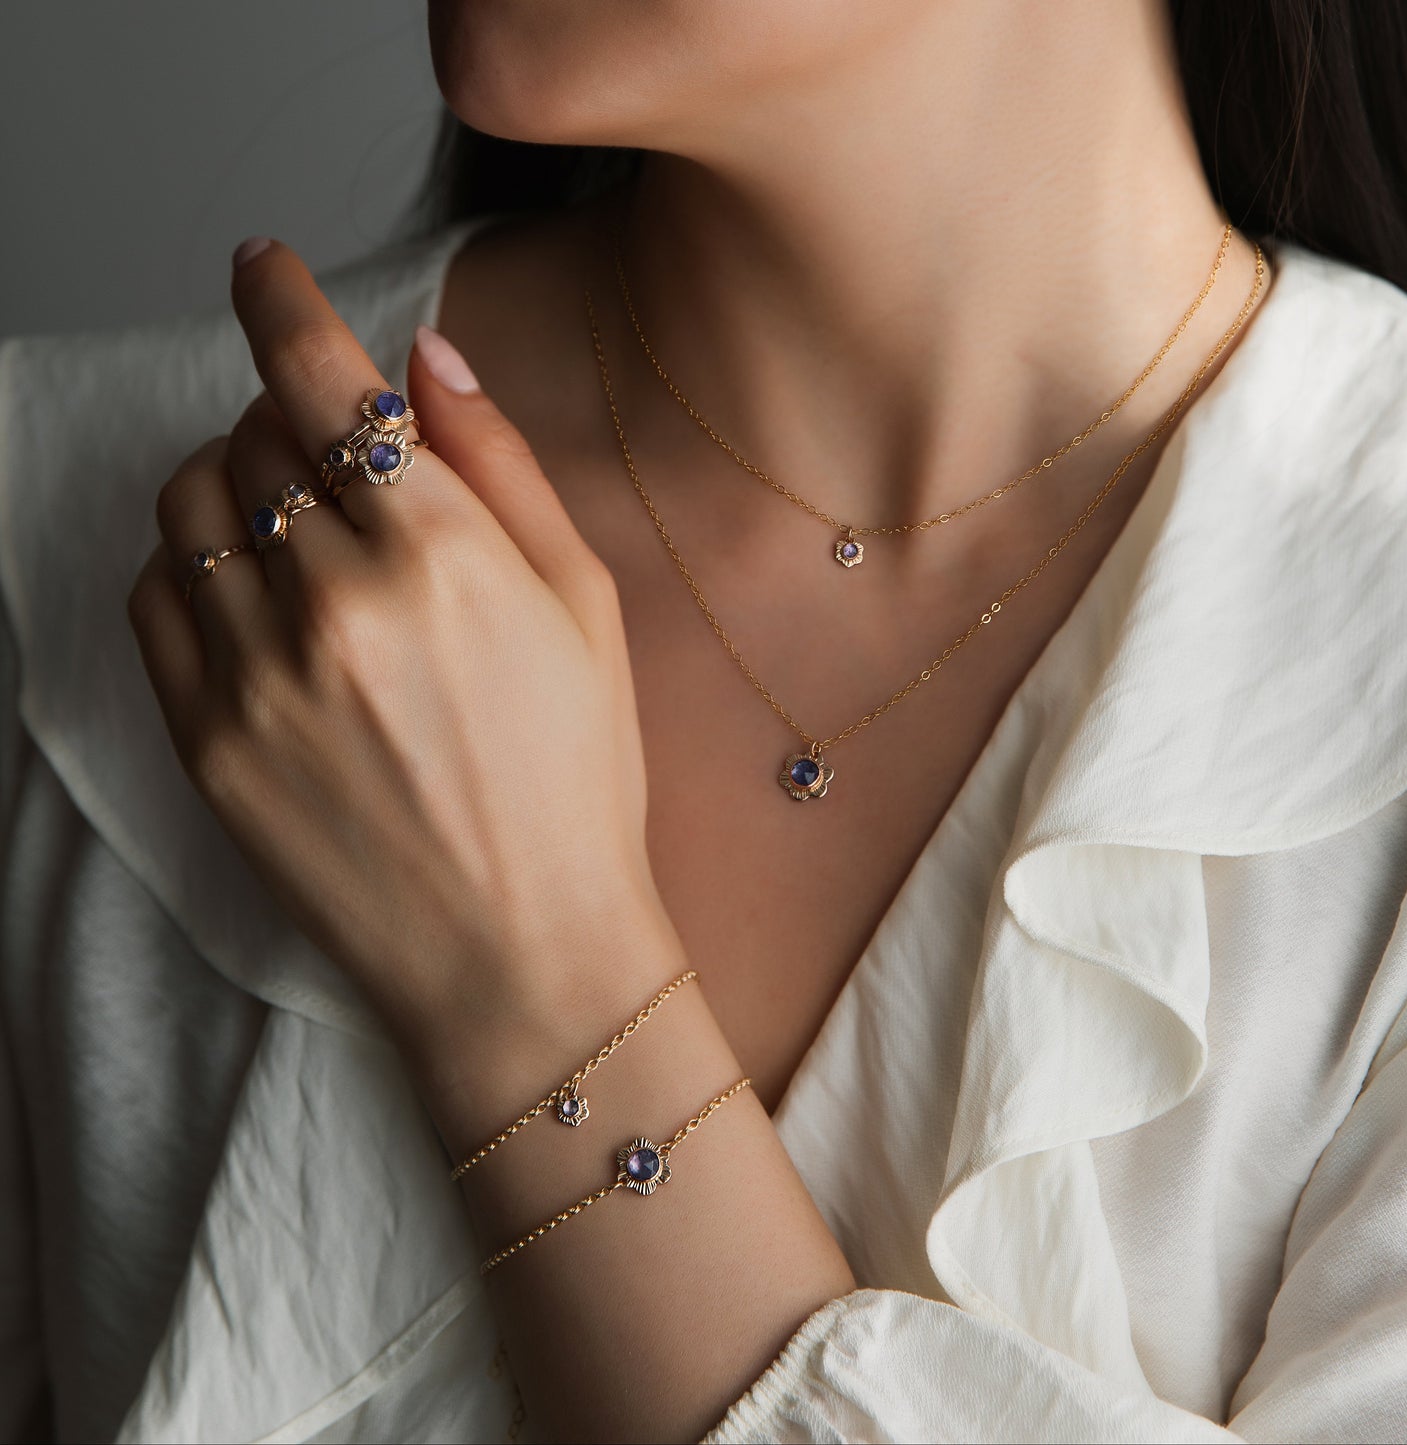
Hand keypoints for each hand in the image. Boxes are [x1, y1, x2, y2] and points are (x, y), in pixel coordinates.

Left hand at [126, 238, 664, 1055]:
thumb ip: (505, 468)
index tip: (260, 264)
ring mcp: (256, 673)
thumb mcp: (585, 611)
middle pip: (256, 433)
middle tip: (337, 458)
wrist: (520, 953)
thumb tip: (426, 357)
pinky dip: (192, 563)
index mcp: (444, 556)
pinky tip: (256, 597)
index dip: (282, 298)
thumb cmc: (576, 784)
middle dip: (292, 419)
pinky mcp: (206, 739)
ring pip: (192, 502)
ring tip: (295, 525)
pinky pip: (156, 595)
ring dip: (234, 479)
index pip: (324, 376)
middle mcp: (335, 600)